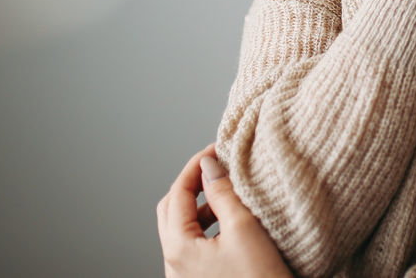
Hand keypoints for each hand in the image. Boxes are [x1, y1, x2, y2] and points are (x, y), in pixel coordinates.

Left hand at [157, 143, 294, 277]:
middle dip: (192, 184)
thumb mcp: (244, 228)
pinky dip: (206, 224)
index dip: (196, 166)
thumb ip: (222, 193)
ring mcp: (185, 275)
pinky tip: (228, 220)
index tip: (215, 150)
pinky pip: (193, 244)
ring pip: (182, 228)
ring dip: (200, 205)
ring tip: (226, 191)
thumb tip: (208, 166)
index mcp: (179, 249)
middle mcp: (174, 264)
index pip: (177, 193)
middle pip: (171, 210)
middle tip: (217, 166)